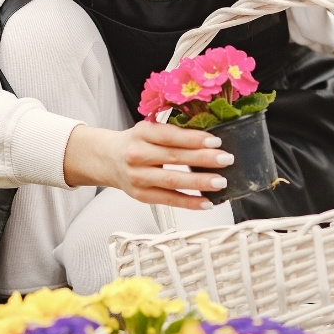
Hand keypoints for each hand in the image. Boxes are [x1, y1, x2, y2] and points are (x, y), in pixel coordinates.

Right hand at [63, 122, 235, 209]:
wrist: (108, 159)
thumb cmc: (135, 142)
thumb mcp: (148, 129)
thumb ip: (172, 133)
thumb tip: (209, 140)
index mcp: (141, 133)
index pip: (169, 136)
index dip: (193, 138)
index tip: (215, 140)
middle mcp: (137, 155)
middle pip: (174, 158)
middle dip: (203, 159)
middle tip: (226, 159)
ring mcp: (138, 177)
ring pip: (172, 181)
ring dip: (199, 183)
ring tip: (221, 182)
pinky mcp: (141, 196)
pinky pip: (169, 200)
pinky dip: (190, 203)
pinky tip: (207, 202)